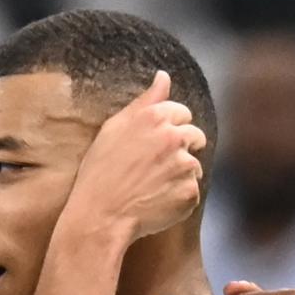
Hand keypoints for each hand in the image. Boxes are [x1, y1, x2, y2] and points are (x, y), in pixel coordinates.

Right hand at [62, 70, 205, 242]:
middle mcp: (174, 137)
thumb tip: (164, 76)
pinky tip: (155, 202)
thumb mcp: (114, 129)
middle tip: (152, 167)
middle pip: (195, 136)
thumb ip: (145, 101)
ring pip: (194, 166)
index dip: (168, 128)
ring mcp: (184, 166)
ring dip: (178, 175)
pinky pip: (190, 192)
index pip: (181, 113)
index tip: (152, 145)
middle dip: (180, 148)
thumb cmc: (99, 173)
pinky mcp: (189, 192)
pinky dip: (177, 198)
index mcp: (155, 118)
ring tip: (150, 187)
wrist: (98, 217)